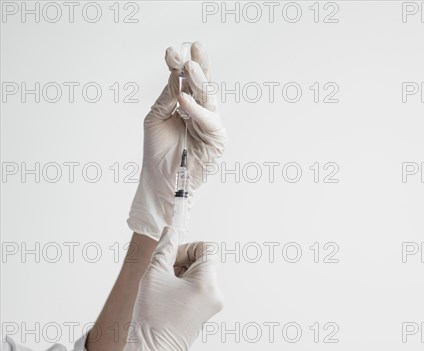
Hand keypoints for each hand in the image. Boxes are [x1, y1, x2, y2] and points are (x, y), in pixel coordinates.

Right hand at [114, 227, 223, 350]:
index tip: (169, 259)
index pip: (206, 248)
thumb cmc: (153, 317)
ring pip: (198, 274)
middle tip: (161, 275)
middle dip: (180, 262)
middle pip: (202, 261)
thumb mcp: (154, 275)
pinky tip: (166, 299)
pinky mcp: (205, 312)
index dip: (186, 248)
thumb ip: (164, 249)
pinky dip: (182, 287)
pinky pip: (197, 288)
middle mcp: (216, 293)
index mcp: (208, 283)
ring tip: (162, 290)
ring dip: (179, 274)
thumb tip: (170, 231)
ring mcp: (212, 304)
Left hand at [128, 42, 226, 239]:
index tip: (171, 51)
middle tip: (194, 46)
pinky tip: (184, 99)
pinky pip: (208, 121)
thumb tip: (174, 75)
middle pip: (203, 85)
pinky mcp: (217, 140)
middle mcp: (202, 113)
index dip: (180, 66)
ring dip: (199, 82)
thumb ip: (167, 98)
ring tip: (189, 66)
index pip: (186, 82)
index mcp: (188, 107)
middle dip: (199, 65)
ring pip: (209, 99)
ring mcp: (211, 126)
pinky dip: (196, 110)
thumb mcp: (156, 118)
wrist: (160, 180)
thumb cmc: (157, 152)